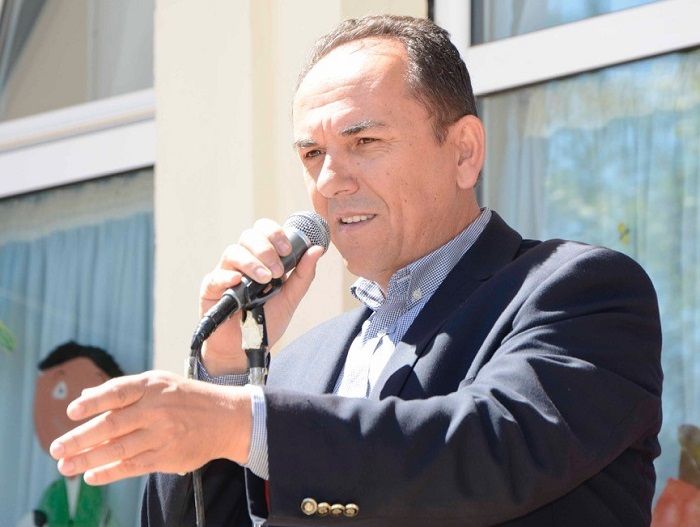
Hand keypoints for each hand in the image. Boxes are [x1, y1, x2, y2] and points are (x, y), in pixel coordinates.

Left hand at [49, 370, 250, 484]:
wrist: (226, 418)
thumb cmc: (186, 398)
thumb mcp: (160, 383)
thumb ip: (124, 390)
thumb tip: (85, 396)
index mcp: (152, 386)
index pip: (118, 391)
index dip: (93, 401)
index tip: (71, 411)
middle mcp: (156, 409)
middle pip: (111, 425)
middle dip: (80, 438)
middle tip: (55, 449)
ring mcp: (162, 434)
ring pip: (118, 449)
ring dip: (88, 459)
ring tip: (65, 466)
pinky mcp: (167, 457)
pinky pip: (132, 466)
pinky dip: (109, 473)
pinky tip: (91, 476)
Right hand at [200, 218, 323, 374]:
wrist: (247, 349)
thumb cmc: (266, 320)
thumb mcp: (290, 297)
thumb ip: (303, 274)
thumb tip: (317, 249)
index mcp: (260, 258)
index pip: (263, 230)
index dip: (275, 233)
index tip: (288, 250)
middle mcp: (242, 261)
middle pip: (248, 236)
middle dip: (265, 249)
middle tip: (278, 270)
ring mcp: (225, 274)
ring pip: (232, 252)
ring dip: (252, 263)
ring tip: (265, 280)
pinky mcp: (211, 290)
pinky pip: (216, 277)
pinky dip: (227, 277)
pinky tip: (238, 283)